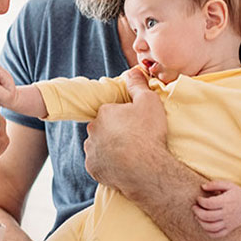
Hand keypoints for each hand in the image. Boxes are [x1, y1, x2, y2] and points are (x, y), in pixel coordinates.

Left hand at [83, 69, 166, 195]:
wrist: (148, 169)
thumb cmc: (148, 134)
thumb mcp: (149, 102)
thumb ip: (138, 85)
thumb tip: (133, 71)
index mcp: (103, 113)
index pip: (111, 111)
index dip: (124, 118)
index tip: (136, 125)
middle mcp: (92, 130)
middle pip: (103, 128)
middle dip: (114, 132)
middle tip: (133, 140)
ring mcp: (91, 150)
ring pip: (99, 145)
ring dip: (109, 148)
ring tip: (128, 154)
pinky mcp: (93, 168)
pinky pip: (99, 163)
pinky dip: (107, 164)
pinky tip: (121, 166)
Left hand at [192, 180, 240, 237]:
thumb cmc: (236, 193)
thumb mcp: (227, 185)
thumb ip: (214, 184)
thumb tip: (202, 187)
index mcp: (226, 201)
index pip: (209, 204)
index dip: (200, 201)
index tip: (198, 198)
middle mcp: (227, 213)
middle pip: (208, 216)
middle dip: (197, 212)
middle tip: (194, 207)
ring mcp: (229, 222)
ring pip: (211, 227)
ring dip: (201, 222)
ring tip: (197, 216)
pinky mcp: (230, 228)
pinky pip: (217, 234)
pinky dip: (208, 232)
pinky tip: (204, 224)